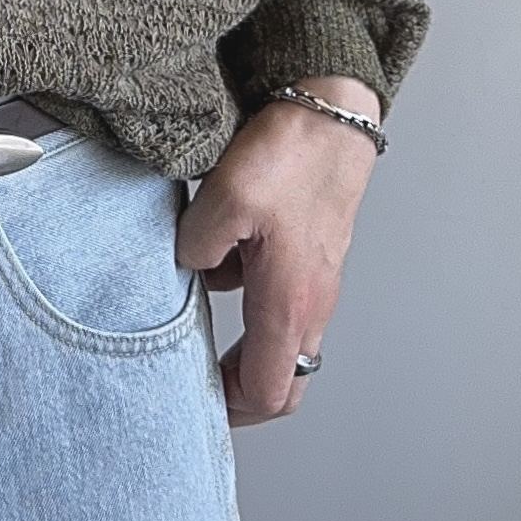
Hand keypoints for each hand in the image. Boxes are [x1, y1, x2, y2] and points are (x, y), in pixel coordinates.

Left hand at [175, 77, 379, 426]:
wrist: (331, 112)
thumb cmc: (292, 154)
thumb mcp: (225, 198)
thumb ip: (196, 245)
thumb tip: (189, 266)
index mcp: (290, 301)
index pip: (270, 390)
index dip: (233, 408)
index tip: (200, 400)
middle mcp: (311, 302)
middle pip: (287, 381)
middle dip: (245, 393)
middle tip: (203, 385)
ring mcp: (316, 282)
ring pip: (284, 342)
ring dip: (245, 345)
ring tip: (194, 322)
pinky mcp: (312, 258)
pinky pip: (280, 301)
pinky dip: (248, 298)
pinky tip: (215, 260)